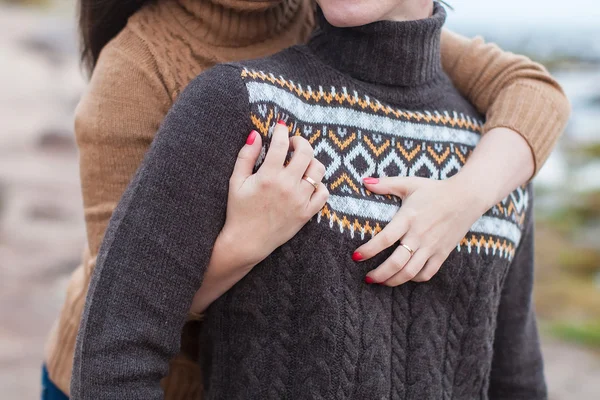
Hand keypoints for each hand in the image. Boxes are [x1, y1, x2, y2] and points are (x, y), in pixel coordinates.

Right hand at [219, 121, 328, 266]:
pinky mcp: (306, 213)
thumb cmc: (239, 211)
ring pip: (318, 171)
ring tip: (301, 164)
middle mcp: (287, 186)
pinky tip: (307, 184)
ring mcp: (299, 200)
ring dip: (311, 162)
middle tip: (293, 144)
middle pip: (306, 153)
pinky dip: (319, 185)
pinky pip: (323, 193)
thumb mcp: (236, 181)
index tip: (280, 128)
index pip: (281, 144)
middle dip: (300, 142)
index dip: (282, 131)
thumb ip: (246, 156)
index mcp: (268, 176)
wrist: (247, 242)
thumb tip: (256, 134)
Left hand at [353, 176, 487, 285]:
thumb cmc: (435, 190)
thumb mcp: (409, 183)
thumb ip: (385, 184)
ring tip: (381, 282)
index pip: (384, 239)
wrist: (467, 197)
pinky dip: (414, 279)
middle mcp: (419, 235)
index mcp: (408, 218)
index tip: (356, 257)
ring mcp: (432, 246)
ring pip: (410, 272)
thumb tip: (364, 181)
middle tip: (367, 278)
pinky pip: (427, 273)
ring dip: (393, 281)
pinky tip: (404, 276)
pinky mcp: (442, 253)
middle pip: (396, 263)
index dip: (369, 250)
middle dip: (379, 274)